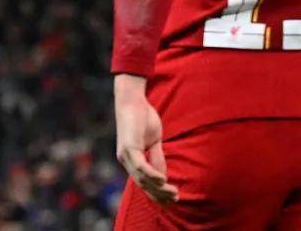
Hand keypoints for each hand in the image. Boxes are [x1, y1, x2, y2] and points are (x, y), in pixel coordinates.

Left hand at [115, 74, 177, 203]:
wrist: (132, 101)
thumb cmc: (142, 118)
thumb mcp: (153, 140)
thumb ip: (156, 156)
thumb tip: (163, 174)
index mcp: (132, 160)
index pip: (145, 181)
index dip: (157, 191)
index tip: (172, 197)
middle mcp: (126, 161)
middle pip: (143, 184)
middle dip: (159, 194)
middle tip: (174, 200)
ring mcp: (126, 156)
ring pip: (141, 178)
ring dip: (157, 187)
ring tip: (171, 193)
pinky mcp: (128, 148)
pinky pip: (140, 166)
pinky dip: (151, 174)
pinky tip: (162, 179)